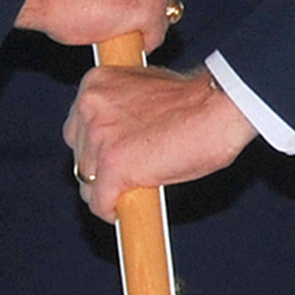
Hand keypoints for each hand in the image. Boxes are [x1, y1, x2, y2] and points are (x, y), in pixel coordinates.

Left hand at [63, 65, 256, 220]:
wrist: (217, 106)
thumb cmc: (193, 100)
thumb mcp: (144, 90)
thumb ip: (121, 109)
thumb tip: (116, 138)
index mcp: (96, 82)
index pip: (77, 126)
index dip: (95, 147)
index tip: (111, 157)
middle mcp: (90, 106)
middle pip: (79, 155)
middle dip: (99, 169)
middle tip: (125, 177)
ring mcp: (99, 137)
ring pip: (86, 182)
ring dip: (106, 191)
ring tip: (132, 192)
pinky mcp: (113, 165)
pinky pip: (100, 202)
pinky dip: (112, 211)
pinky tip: (126, 210)